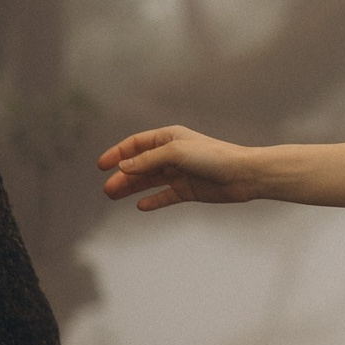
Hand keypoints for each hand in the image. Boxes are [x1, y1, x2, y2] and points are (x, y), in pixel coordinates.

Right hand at [98, 126, 259, 210]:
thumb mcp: (176, 153)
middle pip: (140, 165)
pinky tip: (141, 206)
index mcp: (170, 138)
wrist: (244, 175)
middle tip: (107, 189)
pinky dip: (153, 201)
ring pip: (149, 181)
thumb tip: (123, 166)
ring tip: (113, 196)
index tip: (101, 165)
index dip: (118, 153)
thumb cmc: (213, 157)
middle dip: (122, 176)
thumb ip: (147, 160)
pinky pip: (166, 196)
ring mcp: (180, 173)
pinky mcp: (189, 190)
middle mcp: (173, 155)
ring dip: (131, 188)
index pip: (136, 144)